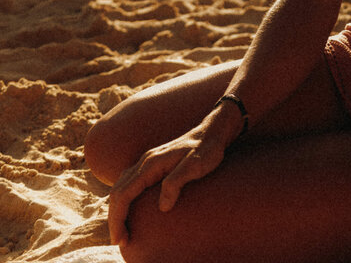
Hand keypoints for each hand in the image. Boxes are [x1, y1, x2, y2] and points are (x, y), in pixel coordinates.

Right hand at [107, 109, 233, 247]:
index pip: (124, 193)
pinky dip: (124, 200)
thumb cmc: (207, 150)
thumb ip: (177, 182)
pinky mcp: (153, 165)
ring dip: (117, 210)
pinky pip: (129, 183)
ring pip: (121, 186)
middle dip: (114, 218)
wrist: (213, 132)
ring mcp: (148, 162)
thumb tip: (162, 206)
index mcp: (151, 164)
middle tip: (120, 241)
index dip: (118, 218)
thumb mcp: (196, 166)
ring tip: (123, 232)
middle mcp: (145, 162)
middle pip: (118, 191)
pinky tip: (130, 211)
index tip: (119, 239)